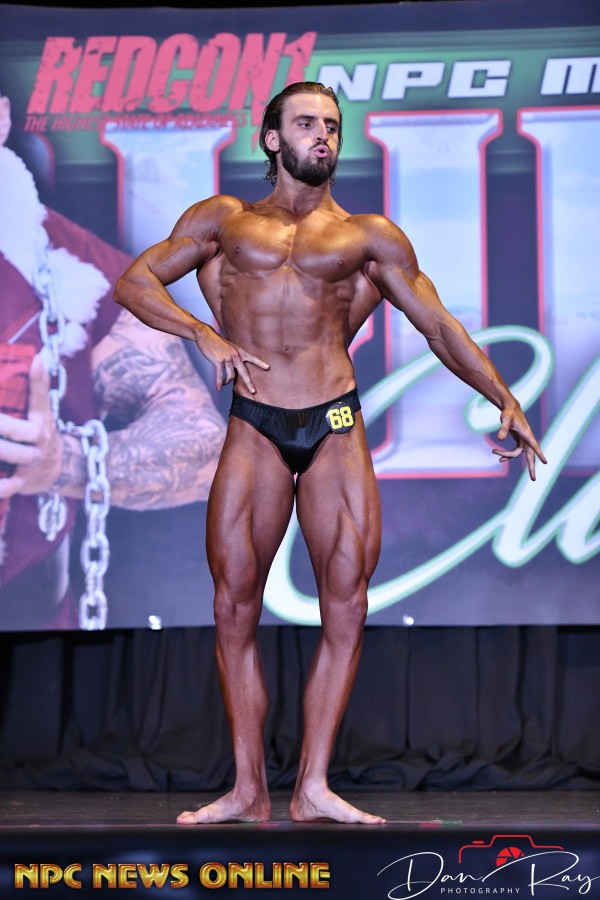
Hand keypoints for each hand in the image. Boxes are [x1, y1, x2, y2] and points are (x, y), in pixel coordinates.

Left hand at [0, 353, 62, 497]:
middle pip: (21, 430)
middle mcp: (41, 439)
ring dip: (1, 450)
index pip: (42, 397)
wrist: (61, 469)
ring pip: (14, 454)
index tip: (37, 359)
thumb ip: (37, 388)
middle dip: (4, 425)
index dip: (40, 380)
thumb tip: (38, 356)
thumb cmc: (41, 434)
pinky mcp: (26, 481)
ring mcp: (34, 461)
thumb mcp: (42, 412)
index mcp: (43, 419)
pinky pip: (9, 485)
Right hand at [196, 325, 269, 393]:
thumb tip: (237, 368)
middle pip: (244, 372)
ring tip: (224, 384)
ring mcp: (227, 359)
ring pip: (230, 376)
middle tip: (253, 391)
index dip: (260, 363)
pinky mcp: (218, 361)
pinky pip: (220, 376)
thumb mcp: (231, 347)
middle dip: (249, 383)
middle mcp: (236, 355)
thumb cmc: (218, 342)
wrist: (206, 336)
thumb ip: (236, 356)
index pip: (252, 358)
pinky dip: (219, 383)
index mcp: (240, 351)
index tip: (268, 367)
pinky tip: (219, 388)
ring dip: (227, 382)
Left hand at [492, 405, 546, 480]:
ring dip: (507, 455)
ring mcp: (524, 440)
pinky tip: (500, 458)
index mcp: (527, 434)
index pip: (534, 445)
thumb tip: (499, 439)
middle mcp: (527, 438)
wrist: (510, 408)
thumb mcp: (505, 418)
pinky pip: (515, 452)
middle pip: (531, 455)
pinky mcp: (519, 440)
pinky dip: (508, 455)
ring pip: (517, 453)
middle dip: (531, 467)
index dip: (539, 454)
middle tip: (534, 479)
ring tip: (494, 451)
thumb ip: (503, 428)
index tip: (545, 462)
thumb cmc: (509, 412)